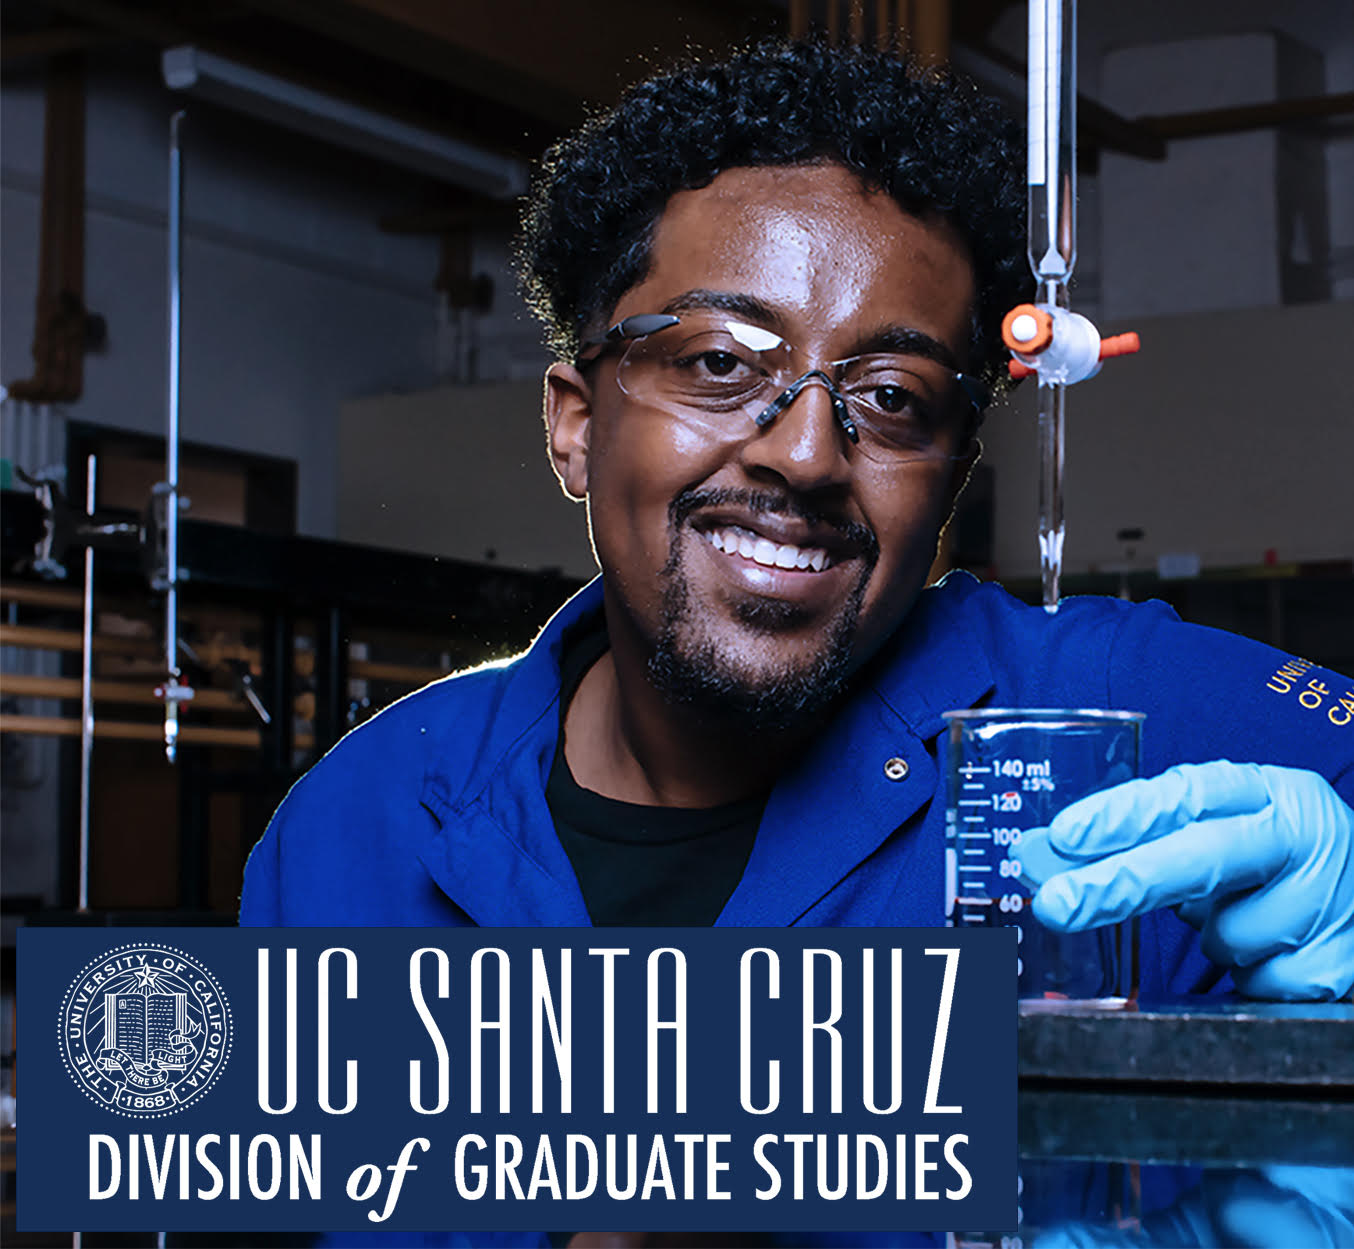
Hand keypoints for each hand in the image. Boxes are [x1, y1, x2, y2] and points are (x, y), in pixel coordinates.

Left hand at [1018, 762, 1353, 999]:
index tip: (1065, 836)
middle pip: (1202, 858)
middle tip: (1058, 906)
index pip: (1186, 793)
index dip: (1124, 814)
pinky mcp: (1340, 958)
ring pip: (1226, 934)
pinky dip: (1253, 971)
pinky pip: (1260, 981)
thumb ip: (1141, 836)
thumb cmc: (1271, 854)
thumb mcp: (1220, 825)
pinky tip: (1278, 947)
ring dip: (1216, 937)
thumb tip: (1046, 858)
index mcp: (1262, 791)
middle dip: (1121, 882)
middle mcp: (1297, 835)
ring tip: (1247, 916)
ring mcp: (1326, 896)